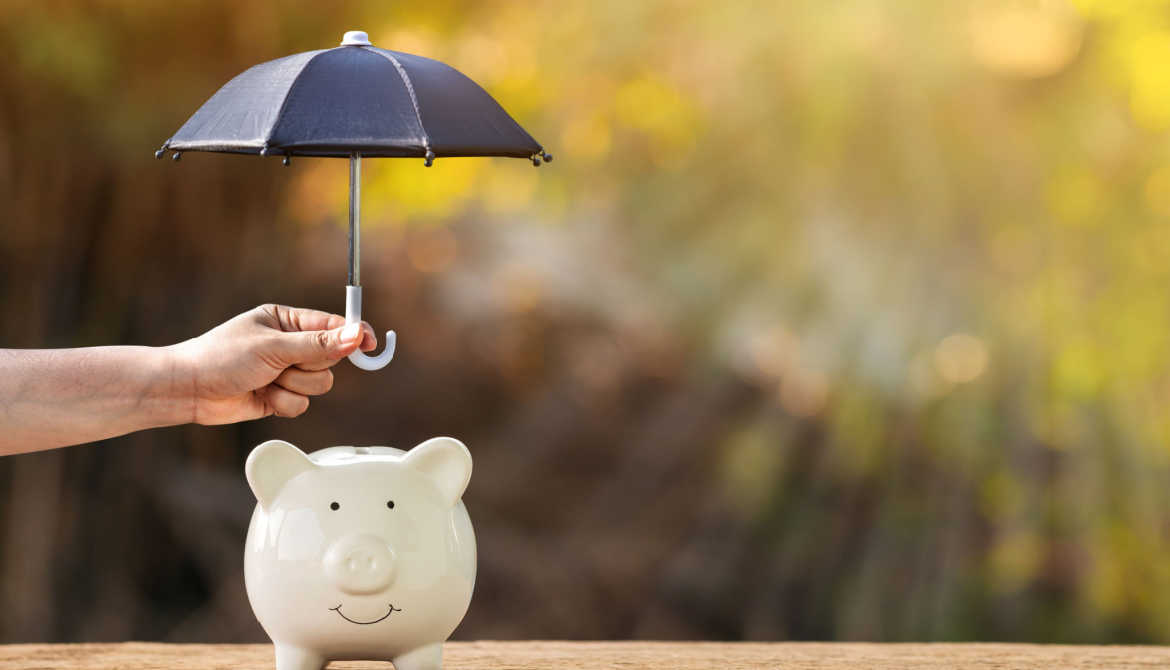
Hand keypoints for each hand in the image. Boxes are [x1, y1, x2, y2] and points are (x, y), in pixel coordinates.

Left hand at [169, 304, 376, 424]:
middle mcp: (289, 345)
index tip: (370, 344)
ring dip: (293, 387)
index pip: (332, 325)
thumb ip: (318, 344)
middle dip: (307, 368)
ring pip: (319, 386)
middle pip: (330, 361)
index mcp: (287, 321)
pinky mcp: (280, 397)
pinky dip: (283, 404)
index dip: (353, 334)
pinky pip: (302, 404)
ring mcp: (285, 372)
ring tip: (265, 381)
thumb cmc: (222, 357)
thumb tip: (355, 336)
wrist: (189, 390)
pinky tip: (261, 396)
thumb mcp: (273, 347)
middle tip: (281, 366)